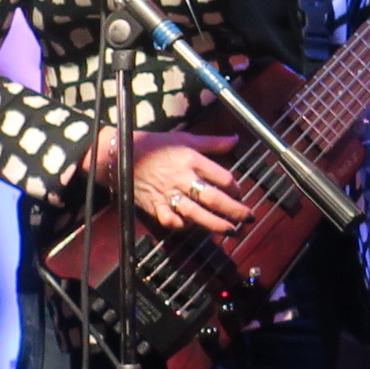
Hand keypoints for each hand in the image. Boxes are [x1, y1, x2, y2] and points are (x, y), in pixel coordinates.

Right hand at [106, 128, 259, 234]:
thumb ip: (213, 142)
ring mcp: (168, 194)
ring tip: (230, 230)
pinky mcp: (154, 206)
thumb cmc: (156, 145)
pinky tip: (194, 227)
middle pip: (214, 198)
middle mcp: (182, 178)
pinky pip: (172, 221)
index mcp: (192, 160)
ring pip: (196, 214)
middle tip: (248, 218)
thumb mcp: (186, 138)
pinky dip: (184, 226)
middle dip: (234, 210)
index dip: (236, 188)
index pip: (222, 177)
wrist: (121, 155)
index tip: (240, 193)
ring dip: (215, 224)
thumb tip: (236, 139)